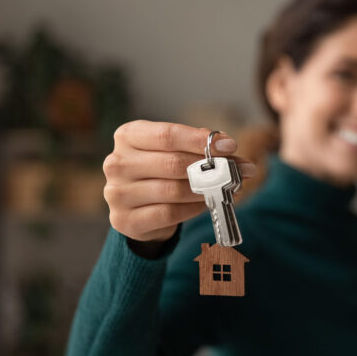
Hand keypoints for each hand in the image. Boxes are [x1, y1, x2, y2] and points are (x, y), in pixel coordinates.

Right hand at [103, 120, 256, 248]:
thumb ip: (198, 147)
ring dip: (206, 190)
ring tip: (228, 188)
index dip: (200, 140)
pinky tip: (207, 203)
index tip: (230, 146)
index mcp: (128, 136)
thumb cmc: (160, 172)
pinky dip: (193, 208)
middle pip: (172, 163)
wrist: (138, 209)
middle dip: (211, 167)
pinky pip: (169, 213)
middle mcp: (117, 163)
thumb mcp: (175, 151)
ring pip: (172, 190)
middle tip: (239, 170)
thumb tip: (228, 147)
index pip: (167, 135)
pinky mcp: (125, 220)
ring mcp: (117, 193)